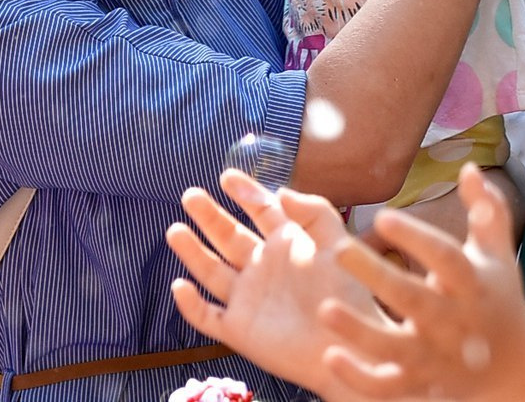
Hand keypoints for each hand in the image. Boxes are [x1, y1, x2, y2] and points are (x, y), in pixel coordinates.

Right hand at [167, 169, 375, 395]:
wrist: (350, 347)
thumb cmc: (349, 298)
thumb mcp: (338, 246)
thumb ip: (315, 214)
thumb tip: (281, 192)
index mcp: (285, 245)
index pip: (260, 211)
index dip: (244, 192)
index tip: (227, 176)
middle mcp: (261, 268)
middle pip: (228, 236)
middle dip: (209, 216)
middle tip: (191, 195)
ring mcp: (248, 298)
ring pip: (211, 272)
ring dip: (192, 252)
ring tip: (175, 230)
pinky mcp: (239, 329)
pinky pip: (207, 316)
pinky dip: (191, 305)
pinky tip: (180, 286)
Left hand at [316, 167, 524, 401]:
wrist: (517, 370)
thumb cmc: (498, 298)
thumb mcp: (497, 254)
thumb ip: (487, 211)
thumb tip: (468, 167)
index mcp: (472, 284)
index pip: (445, 257)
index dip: (416, 237)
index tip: (382, 215)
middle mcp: (454, 321)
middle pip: (414, 300)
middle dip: (378, 276)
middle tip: (338, 249)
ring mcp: (437, 356)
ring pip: (395, 347)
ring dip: (360, 331)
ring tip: (324, 308)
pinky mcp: (422, 384)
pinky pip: (388, 386)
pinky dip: (361, 377)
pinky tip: (331, 357)